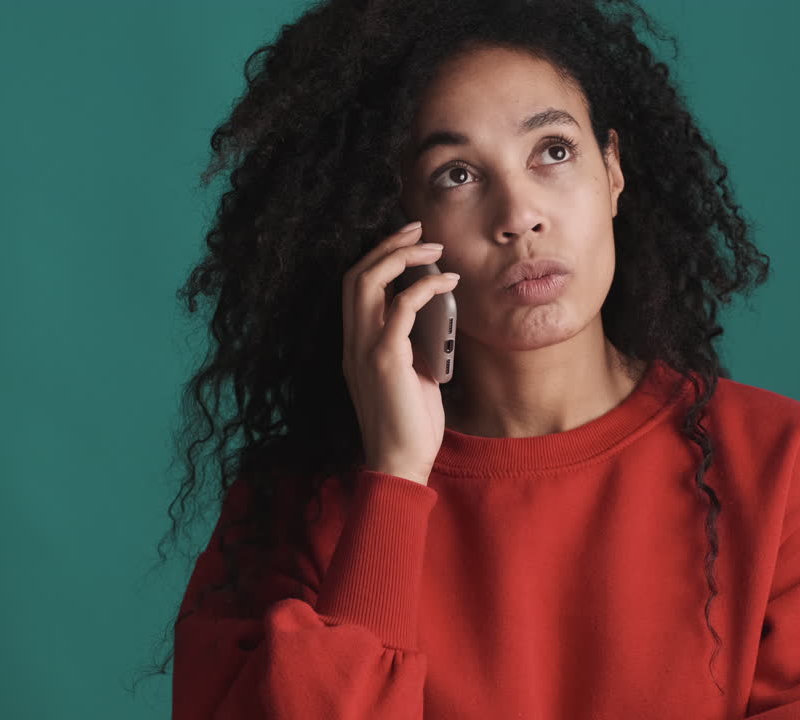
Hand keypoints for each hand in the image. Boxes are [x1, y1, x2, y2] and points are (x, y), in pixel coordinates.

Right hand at [341, 222, 458, 485]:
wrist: (400, 463)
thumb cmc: (410, 424)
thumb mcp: (413, 374)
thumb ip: (415, 344)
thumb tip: (438, 313)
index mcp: (355, 346)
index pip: (355, 287)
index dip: (378, 257)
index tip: (407, 240)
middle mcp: (352, 343)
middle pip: (356, 275)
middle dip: (388, 246)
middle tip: (418, 229)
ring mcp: (364, 350)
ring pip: (368, 282)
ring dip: (402, 257)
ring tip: (433, 247)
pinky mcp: (385, 360)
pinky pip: (400, 308)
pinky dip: (424, 287)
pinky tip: (447, 281)